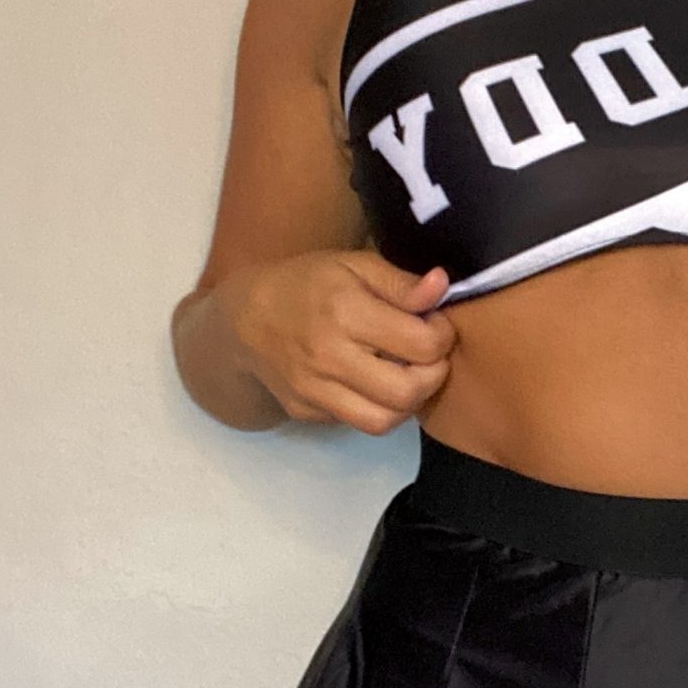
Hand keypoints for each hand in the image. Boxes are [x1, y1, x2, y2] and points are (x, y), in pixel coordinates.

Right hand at [222, 249, 456, 434]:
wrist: (244, 319)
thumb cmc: (308, 284)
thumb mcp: (354, 265)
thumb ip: (400, 282)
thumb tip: (442, 286)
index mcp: (345, 311)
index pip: (421, 344)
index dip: (443, 336)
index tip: (436, 324)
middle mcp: (328, 356)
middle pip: (407, 392)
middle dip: (434, 375)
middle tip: (430, 356)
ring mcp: (314, 390)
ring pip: (384, 420)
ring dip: (409, 401)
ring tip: (409, 375)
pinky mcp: (306, 411)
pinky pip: (358, 422)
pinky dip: (379, 408)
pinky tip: (378, 383)